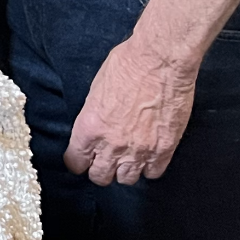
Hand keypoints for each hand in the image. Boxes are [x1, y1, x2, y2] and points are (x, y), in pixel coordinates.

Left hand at [64, 35, 199, 183]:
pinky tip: (148, 156)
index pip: (75, 162)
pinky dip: (149, 167)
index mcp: (90, 127)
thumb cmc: (126, 64)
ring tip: (128, 158)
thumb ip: (93, 116)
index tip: (81, 159)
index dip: (77, 161)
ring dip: (125, 170)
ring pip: (126, 179)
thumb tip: (95, 127)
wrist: (160, 60)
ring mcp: (139, 149)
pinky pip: (153, 173)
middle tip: (105, 159)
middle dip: (100, 169)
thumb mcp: (96, 89)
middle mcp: (112, 144)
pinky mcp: (164, 149)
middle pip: (100, 176)